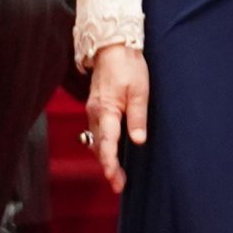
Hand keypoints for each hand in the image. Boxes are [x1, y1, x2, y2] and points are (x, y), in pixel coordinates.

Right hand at [82, 43, 149, 190]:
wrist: (112, 47)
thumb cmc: (127, 66)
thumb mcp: (139, 91)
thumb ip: (137, 117)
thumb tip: (138, 141)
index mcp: (106, 110)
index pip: (107, 142)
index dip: (110, 162)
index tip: (113, 178)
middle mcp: (95, 113)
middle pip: (99, 146)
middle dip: (107, 166)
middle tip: (118, 186)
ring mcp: (93, 110)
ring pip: (96, 140)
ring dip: (105, 158)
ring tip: (116, 176)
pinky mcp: (96, 107)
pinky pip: (97, 131)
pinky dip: (102, 145)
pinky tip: (109, 153)